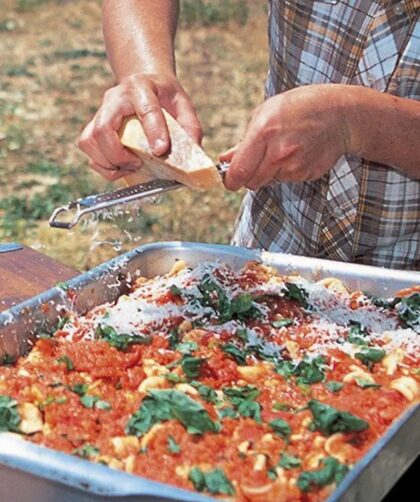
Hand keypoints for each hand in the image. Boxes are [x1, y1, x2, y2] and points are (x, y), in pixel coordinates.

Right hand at [78, 73, 201, 180]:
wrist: (144, 80)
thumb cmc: (164, 95)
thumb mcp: (183, 104)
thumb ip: (190, 127)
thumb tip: (194, 154)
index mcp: (141, 87)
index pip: (146, 109)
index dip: (154, 132)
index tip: (161, 151)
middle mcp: (115, 98)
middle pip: (103, 129)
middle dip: (118, 155)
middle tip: (137, 164)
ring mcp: (100, 112)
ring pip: (89, 141)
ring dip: (108, 163)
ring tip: (129, 167)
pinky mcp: (93, 125)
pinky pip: (88, 148)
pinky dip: (102, 165)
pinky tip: (120, 168)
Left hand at [221, 84, 354, 190]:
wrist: (340, 115)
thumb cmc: (299, 108)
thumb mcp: (265, 113)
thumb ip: (243, 142)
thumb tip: (225, 160)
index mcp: (264, 133)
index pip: (239, 172)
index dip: (230, 180)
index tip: (229, 180)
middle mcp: (279, 153)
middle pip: (251, 182)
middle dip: (249, 175)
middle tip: (256, 160)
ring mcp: (294, 167)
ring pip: (268, 182)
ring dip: (268, 172)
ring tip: (282, 150)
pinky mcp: (306, 175)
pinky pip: (286, 180)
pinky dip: (286, 172)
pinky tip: (296, 153)